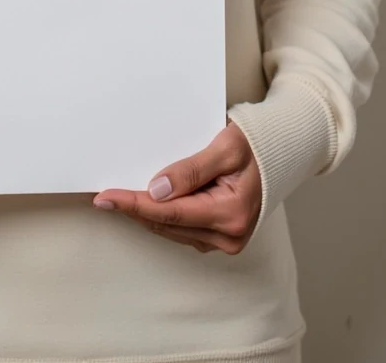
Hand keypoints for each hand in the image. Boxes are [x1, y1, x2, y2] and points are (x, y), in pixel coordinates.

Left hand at [91, 119, 261, 254]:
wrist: (281, 151)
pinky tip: (146, 202)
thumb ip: (191, 169)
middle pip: (167, 224)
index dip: (134, 205)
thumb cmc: (258, 144)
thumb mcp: (225, 147)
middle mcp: (228, 235)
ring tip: (119, 197)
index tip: (106, 198)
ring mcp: (224, 239)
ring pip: (172, 230)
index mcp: (231, 214)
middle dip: (134, 209)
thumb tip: (156, 190)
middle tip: (103, 196)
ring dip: (146, 214)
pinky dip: (162, 216)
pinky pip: (182, 229)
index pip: (170, 212)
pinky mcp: (220, 236)